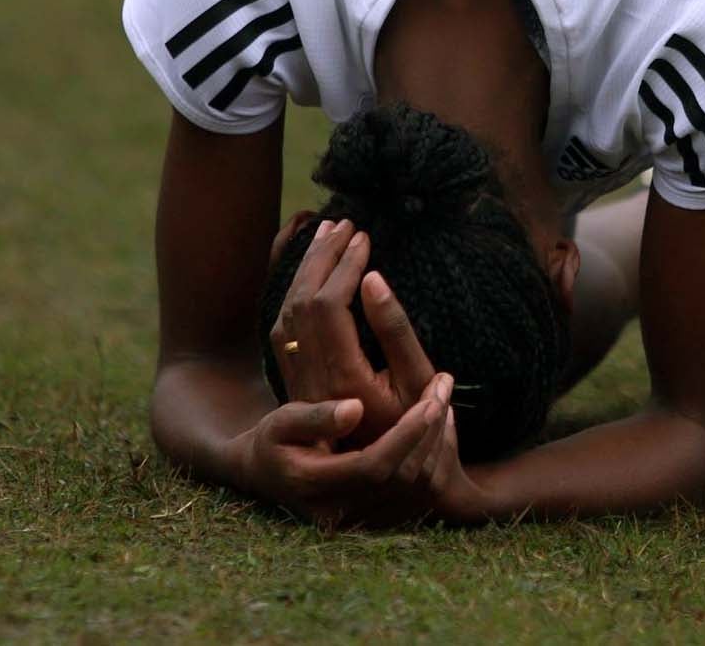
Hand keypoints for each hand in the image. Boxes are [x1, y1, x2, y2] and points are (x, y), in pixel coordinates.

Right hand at [233, 375, 464, 528]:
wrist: (265, 475)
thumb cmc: (273, 440)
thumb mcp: (282, 420)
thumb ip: (315, 417)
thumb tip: (355, 409)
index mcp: (313, 487)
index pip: (374, 467)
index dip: (407, 435)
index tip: (428, 400)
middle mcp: (339, 514)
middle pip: (402, 479)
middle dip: (429, 432)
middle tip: (442, 388)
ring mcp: (359, 524)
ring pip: (417, 491)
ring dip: (437, 446)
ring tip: (442, 403)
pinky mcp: (375, 523)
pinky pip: (417, 496)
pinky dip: (433, 461)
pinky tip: (435, 428)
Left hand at [269, 220, 437, 445]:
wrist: (391, 480)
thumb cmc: (417, 428)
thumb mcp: (420, 382)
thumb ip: (395, 330)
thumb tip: (372, 279)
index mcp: (343, 378)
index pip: (329, 305)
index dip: (344, 265)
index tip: (365, 237)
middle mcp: (312, 379)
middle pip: (302, 301)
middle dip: (321, 257)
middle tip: (344, 224)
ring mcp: (300, 382)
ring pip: (287, 312)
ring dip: (304, 270)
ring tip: (326, 234)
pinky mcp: (297, 383)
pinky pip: (283, 326)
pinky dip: (293, 291)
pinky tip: (308, 272)